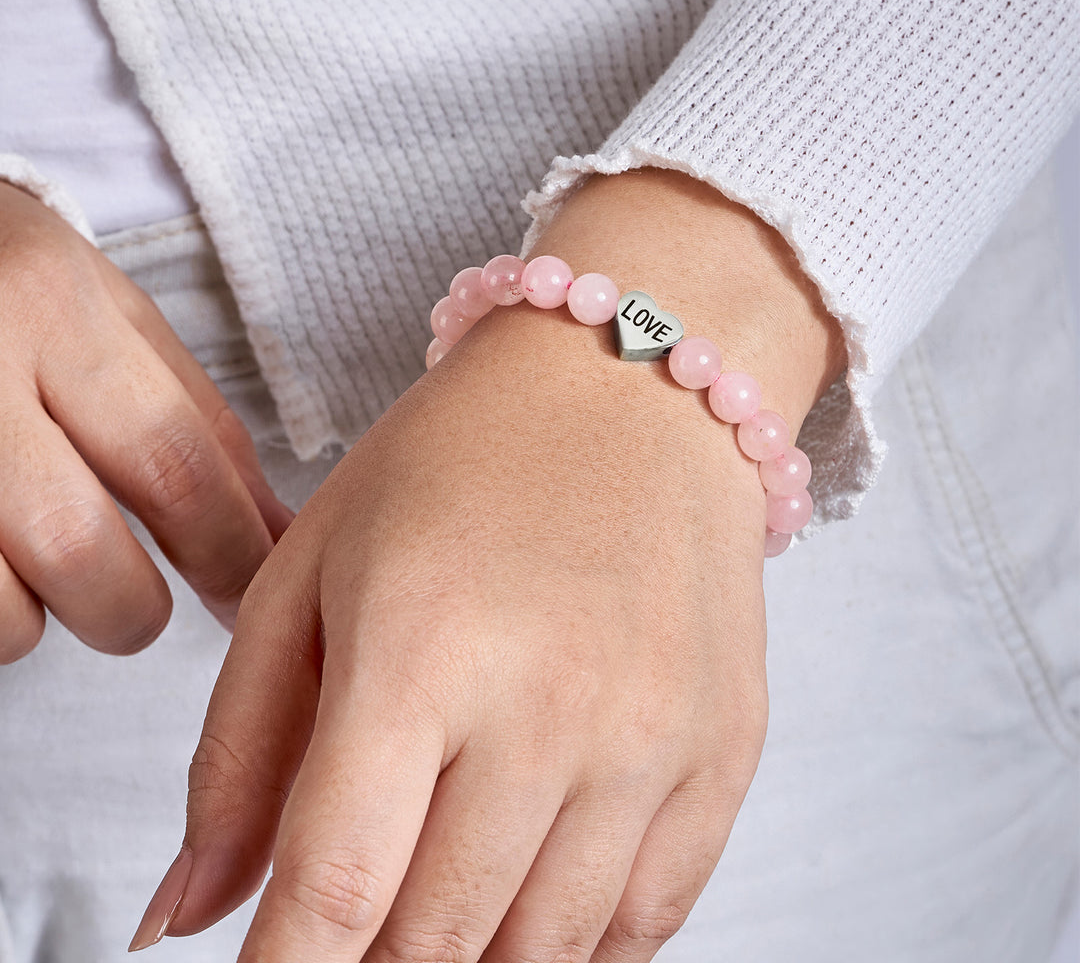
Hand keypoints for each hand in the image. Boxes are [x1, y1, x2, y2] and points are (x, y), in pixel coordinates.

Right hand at [0, 181, 291, 661]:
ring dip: (33, 618)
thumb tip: (276, 531)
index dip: (232, 552)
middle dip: (129, 611)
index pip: (174, 462)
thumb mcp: (108, 312)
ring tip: (35, 568)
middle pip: (75, 548)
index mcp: (54, 308)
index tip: (251, 591)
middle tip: (133, 603)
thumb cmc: (7, 286)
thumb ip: (200, 419)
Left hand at [143, 170, 843, 959]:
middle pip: (436, 943)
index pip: (335, 891)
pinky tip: (529, 911)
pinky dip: (574, 952)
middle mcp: (552, 707)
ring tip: (434, 922)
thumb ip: (240, 749)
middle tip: (354, 937)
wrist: (633, 389)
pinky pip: (649, 922)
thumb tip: (183, 919)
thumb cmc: (461, 461)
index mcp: (421, 648)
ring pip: (543, 955)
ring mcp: (655, 737)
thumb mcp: (314, 567)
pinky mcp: (726, 749)